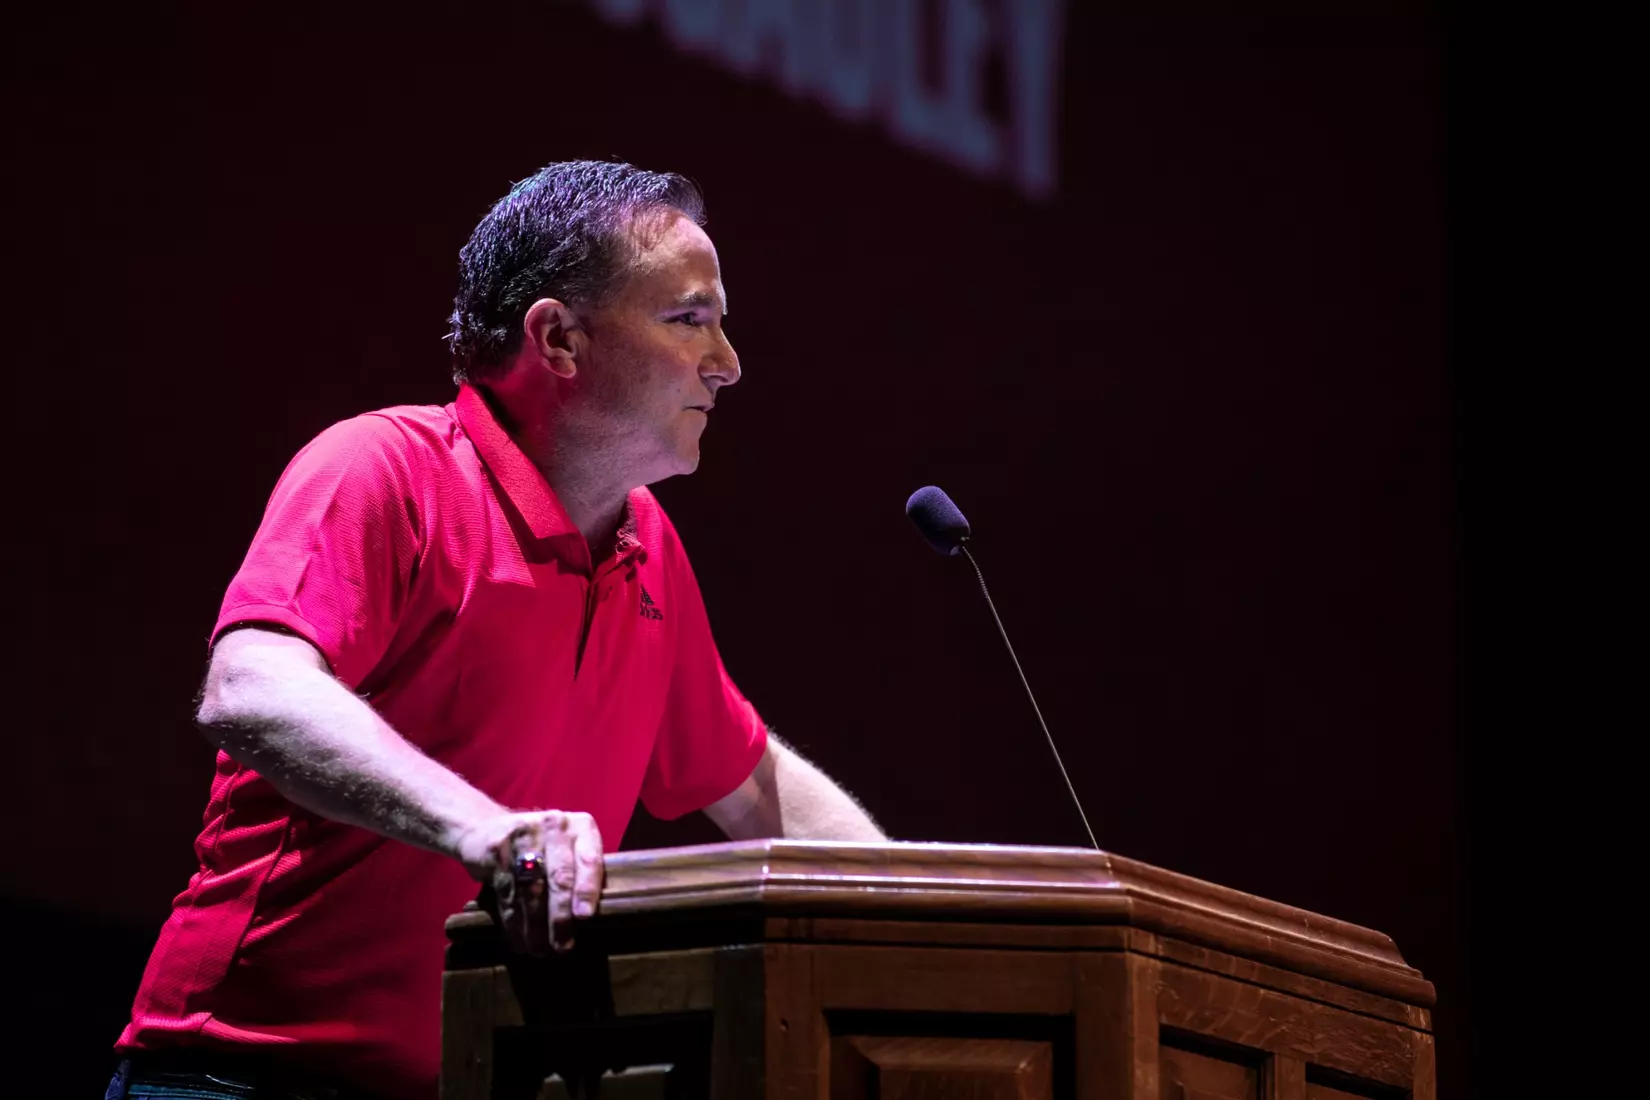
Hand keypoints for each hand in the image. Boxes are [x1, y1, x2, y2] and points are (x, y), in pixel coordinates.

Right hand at [454, 809, 603, 954]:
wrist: (485, 826)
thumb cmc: (541, 844)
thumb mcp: (567, 847)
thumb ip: (582, 872)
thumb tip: (591, 919)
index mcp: (580, 826)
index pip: (589, 859)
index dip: (587, 889)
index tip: (584, 917)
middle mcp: (553, 826)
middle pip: (559, 878)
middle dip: (560, 917)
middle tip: (562, 946)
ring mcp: (522, 837)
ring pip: (532, 891)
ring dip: (536, 927)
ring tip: (540, 950)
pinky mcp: (496, 853)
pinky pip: (508, 895)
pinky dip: (514, 923)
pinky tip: (520, 940)